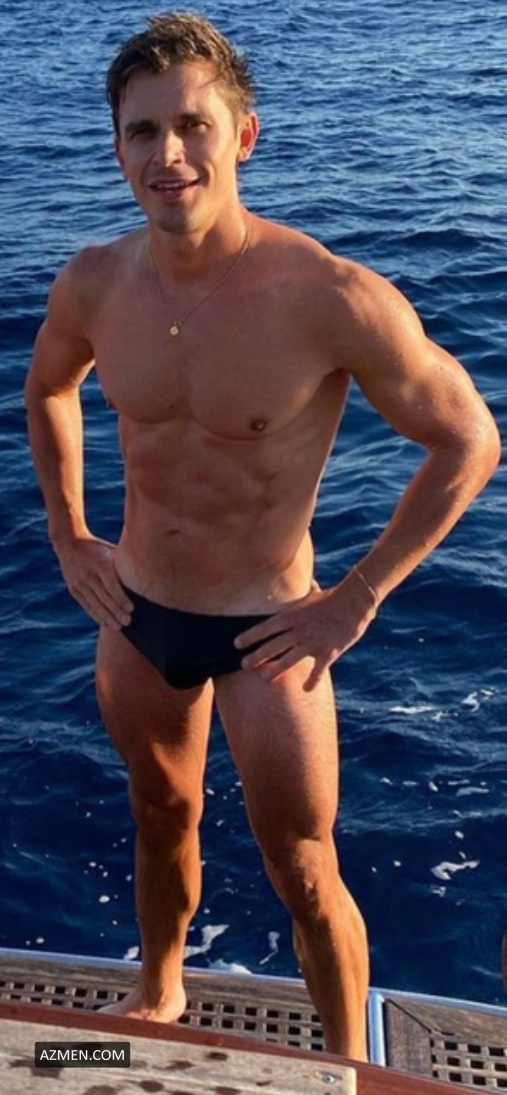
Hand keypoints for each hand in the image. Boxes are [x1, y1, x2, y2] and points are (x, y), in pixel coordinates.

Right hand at [56, 534, 132, 628]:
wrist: (69, 542)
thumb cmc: (98, 547)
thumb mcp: (110, 550)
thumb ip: (123, 562)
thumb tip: (144, 572)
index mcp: (100, 564)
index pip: (111, 585)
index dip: (121, 598)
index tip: (131, 609)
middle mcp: (88, 575)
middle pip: (104, 597)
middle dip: (116, 611)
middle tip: (128, 622)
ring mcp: (79, 583)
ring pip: (94, 604)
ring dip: (107, 617)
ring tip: (118, 627)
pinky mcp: (73, 589)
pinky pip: (86, 605)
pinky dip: (96, 615)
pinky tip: (105, 622)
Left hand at [234, 582, 376, 691]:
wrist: (355, 602)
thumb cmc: (334, 596)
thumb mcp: (315, 593)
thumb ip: (307, 591)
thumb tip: (308, 582)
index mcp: (292, 616)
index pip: (265, 628)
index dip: (249, 636)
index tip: (236, 644)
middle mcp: (298, 631)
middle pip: (272, 646)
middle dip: (256, 657)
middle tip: (243, 665)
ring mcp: (312, 643)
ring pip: (288, 661)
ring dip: (274, 670)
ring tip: (264, 678)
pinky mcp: (328, 653)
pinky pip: (317, 671)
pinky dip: (312, 682)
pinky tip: (305, 689)